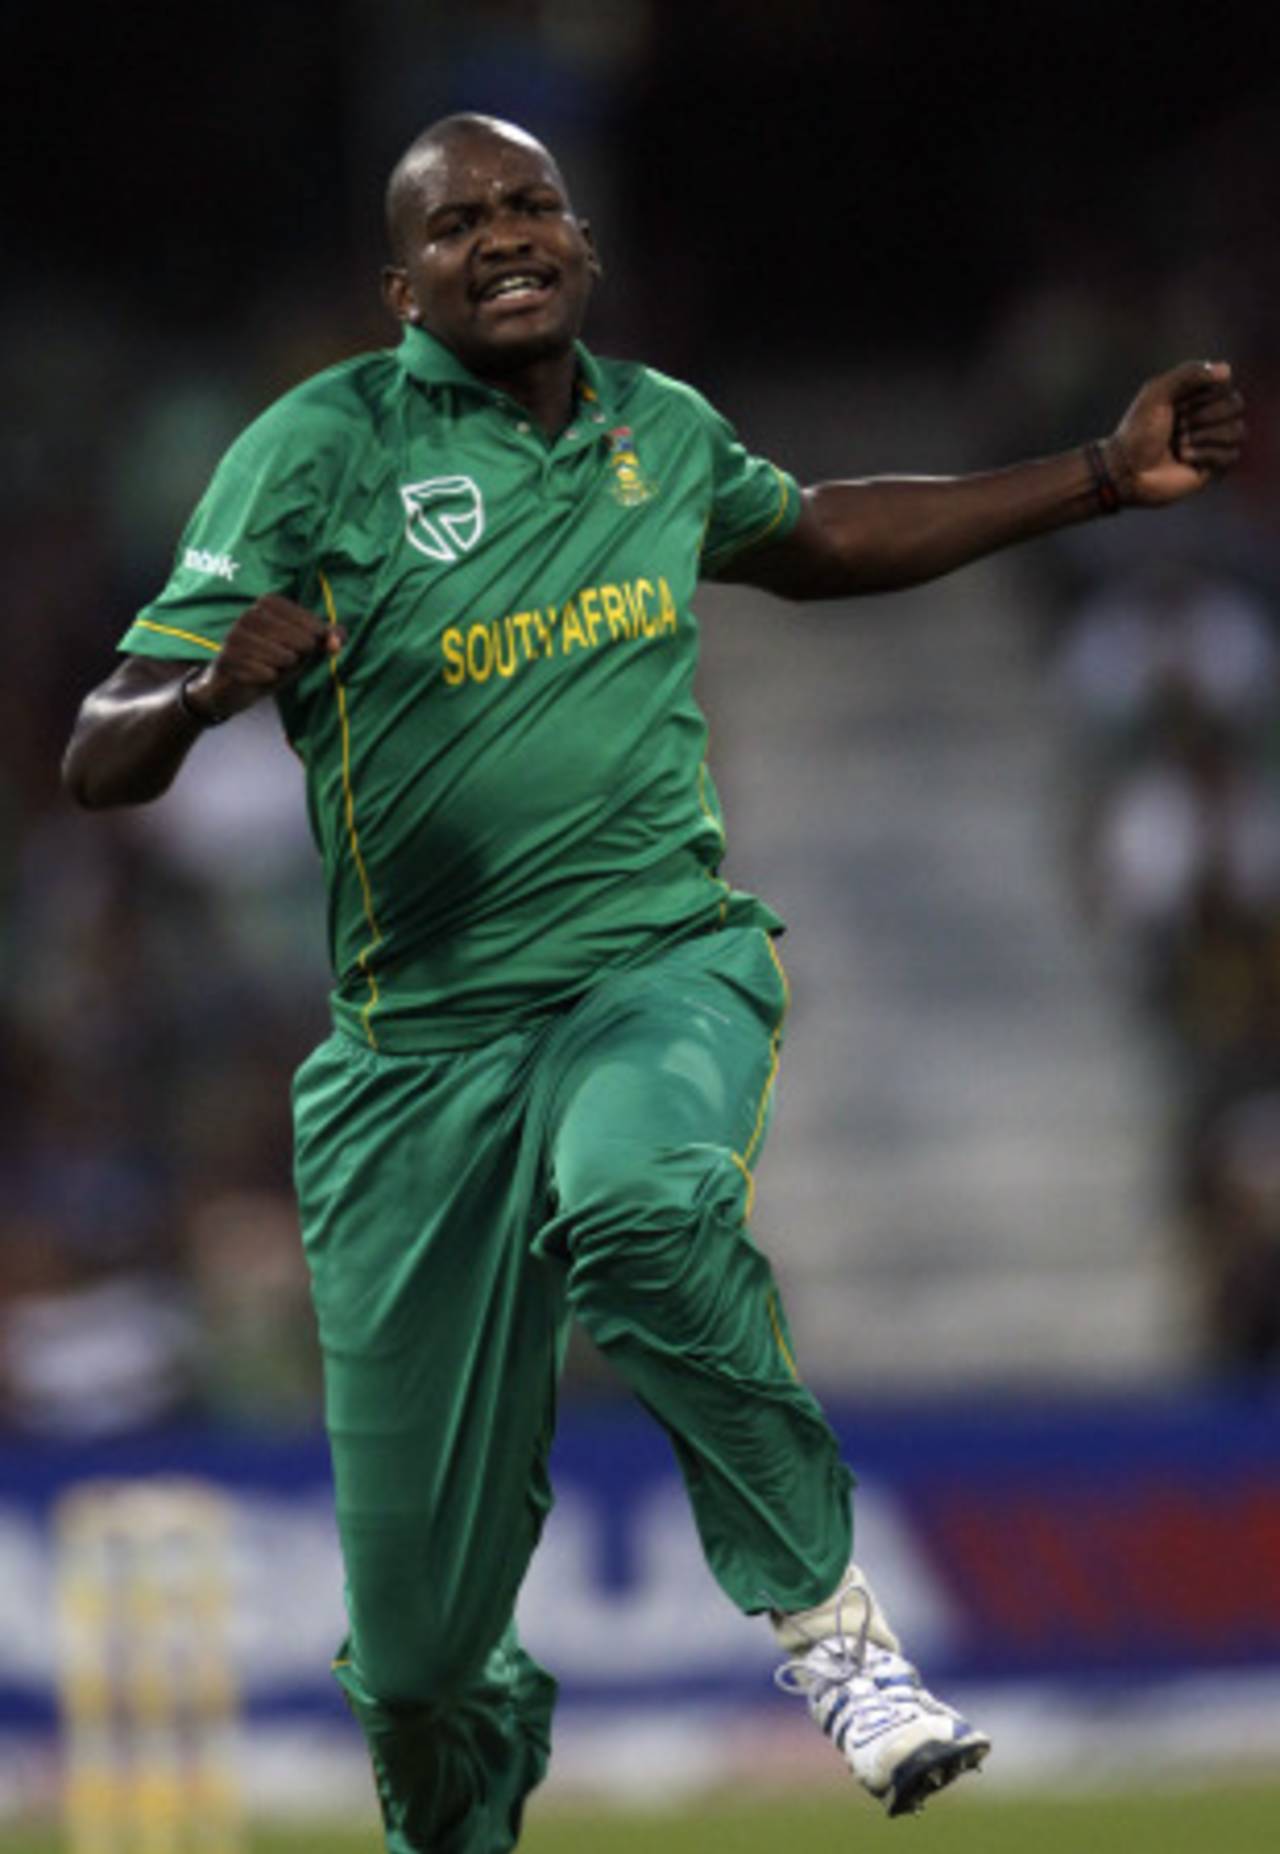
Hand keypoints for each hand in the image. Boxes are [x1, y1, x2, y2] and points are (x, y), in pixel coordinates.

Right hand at [184, 595, 343, 719]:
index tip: (311, 647)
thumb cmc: (273, 660)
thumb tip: (338, 641)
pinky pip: (264, 672)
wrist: (234, 686)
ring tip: (274, 666)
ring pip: (281, 656)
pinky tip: (260, 675)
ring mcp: (235, 636)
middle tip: (289, 659)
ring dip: (284, 667)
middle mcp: (250, 614)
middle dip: (300, 655)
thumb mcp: (303, 648)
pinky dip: (268, 678)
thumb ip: (327, 639)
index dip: (316, 637)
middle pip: (297, 638)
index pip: (307, 620)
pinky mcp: (227, 659)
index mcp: (269, 603)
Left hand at [1106, 360, 1244, 508]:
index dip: (1203, 394)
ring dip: (1204, 436)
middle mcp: (1209, 415)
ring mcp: (1213, 441)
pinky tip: (1184, 459)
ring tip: (1179, 445)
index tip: (1177, 404)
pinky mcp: (1214, 466)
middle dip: (1203, 416)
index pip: (1224, 383)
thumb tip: (1227, 370)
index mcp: (1197, 394)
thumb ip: (1188, 374)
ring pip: (1237, 430)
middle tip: (1178, 426)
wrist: (1128, 470)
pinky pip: (1232, 454)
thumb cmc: (1138, 431)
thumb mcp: (1156, 392)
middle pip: (1235, 404)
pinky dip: (1206, 455)